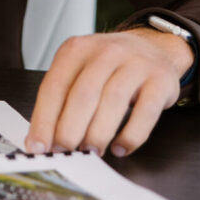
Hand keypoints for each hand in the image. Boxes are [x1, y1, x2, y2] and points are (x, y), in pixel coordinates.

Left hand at [25, 28, 191, 157]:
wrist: (153, 47)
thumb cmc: (110, 66)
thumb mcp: (80, 70)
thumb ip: (61, 100)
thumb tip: (42, 140)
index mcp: (77, 49)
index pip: (54, 86)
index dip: (44, 120)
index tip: (38, 146)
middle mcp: (106, 52)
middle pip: (83, 95)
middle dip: (70, 131)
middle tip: (65, 152)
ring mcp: (136, 64)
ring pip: (112, 102)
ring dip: (98, 134)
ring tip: (90, 152)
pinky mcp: (161, 81)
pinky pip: (145, 113)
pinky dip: (130, 136)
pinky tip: (120, 148)